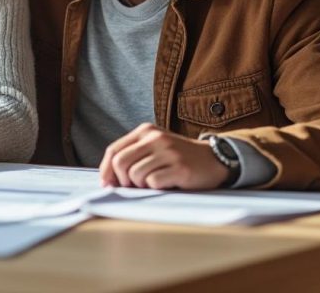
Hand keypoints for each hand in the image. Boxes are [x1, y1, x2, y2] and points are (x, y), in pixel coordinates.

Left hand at [99, 123, 228, 189]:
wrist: (213, 159)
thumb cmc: (177, 158)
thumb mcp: (154, 148)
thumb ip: (132, 156)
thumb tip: (107, 179)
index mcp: (145, 131)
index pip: (113, 150)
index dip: (106, 170)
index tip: (107, 184)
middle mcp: (156, 138)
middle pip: (120, 163)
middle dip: (122, 180)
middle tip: (133, 187)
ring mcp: (169, 152)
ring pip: (136, 174)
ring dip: (141, 185)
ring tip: (155, 183)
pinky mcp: (180, 167)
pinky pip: (154, 182)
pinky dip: (156, 188)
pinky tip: (167, 184)